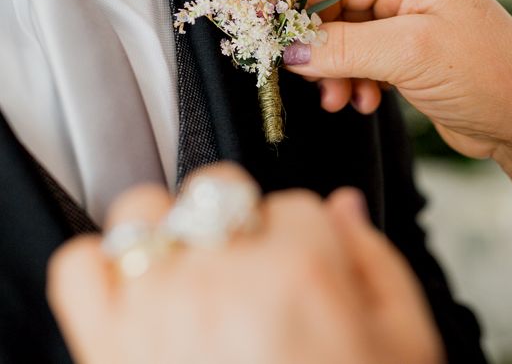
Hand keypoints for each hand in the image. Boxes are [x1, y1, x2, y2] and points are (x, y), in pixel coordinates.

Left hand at [47, 163, 442, 363]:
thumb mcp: (406, 343)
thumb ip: (377, 261)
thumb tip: (346, 206)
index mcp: (302, 272)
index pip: (298, 203)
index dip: (306, 239)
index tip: (306, 272)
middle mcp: (224, 279)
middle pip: (220, 189)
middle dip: (240, 221)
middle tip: (252, 273)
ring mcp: (158, 309)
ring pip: (144, 213)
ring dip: (168, 235)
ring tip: (191, 276)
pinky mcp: (106, 347)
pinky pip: (80, 268)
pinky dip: (101, 272)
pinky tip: (137, 297)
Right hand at [286, 0, 511, 157]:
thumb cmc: (485, 75)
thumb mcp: (408, 54)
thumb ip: (344, 48)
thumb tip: (288, 48)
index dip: (306, 9)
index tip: (282, 42)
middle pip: (339, 10)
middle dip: (323, 48)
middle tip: (312, 80)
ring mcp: (411, 27)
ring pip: (348, 41)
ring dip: (337, 71)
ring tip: (341, 100)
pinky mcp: (411, 59)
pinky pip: (364, 62)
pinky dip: (355, 82)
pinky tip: (365, 102)